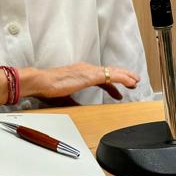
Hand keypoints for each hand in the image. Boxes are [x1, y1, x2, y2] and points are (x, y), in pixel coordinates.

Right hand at [24, 62, 139, 101]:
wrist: (40, 82)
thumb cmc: (48, 88)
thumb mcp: (64, 97)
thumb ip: (74, 101)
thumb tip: (78, 106)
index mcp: (80, 72)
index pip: (100, 77)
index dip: (111, 84)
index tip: (117, 92)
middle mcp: (85, 69)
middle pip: (109, 72)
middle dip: (122, 77)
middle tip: (133, 82)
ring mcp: (88, 71)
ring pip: (112, 72)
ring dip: (125, 76)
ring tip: (135, 81)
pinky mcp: (89, 75)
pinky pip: (110, 75)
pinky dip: (122, 78)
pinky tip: (129, 81)